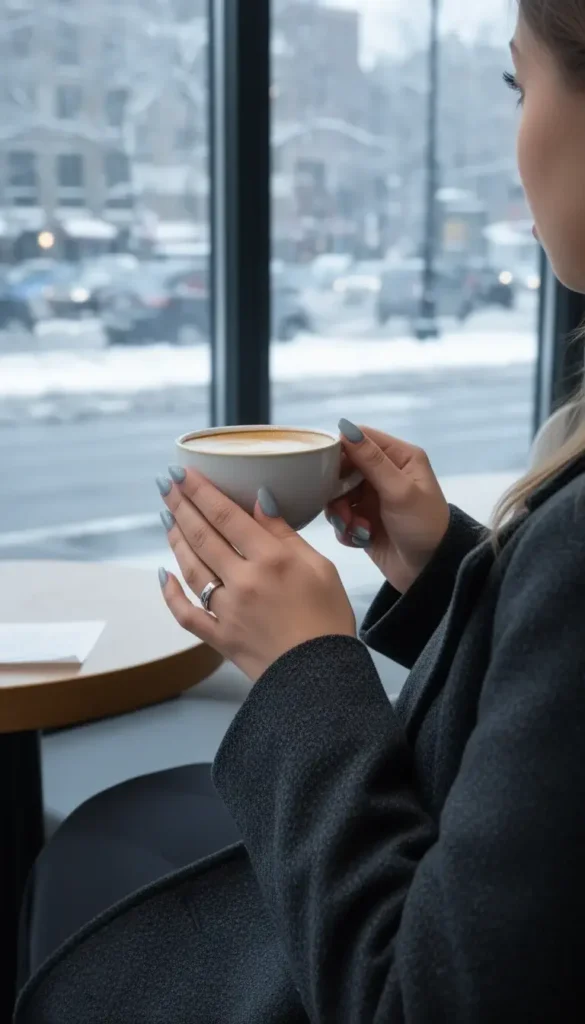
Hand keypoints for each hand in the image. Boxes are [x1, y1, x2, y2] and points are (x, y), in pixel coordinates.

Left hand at [156, 467, 355, 681]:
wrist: (322, 677)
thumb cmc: (329, 620)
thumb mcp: (320, 566)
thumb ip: (285, 533)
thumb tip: (259, 500)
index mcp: (270, 559)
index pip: (226, 515)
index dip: (200, 490)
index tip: (182, 472)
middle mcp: (243, 581)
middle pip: (203, 536)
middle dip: (181, 506)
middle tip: (165, 484)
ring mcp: (227, 610)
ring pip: (191, 568)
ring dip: (176, 540)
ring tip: (168, 518)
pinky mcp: (220, 637)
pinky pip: (186, 614)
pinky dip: (171, 595)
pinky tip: (163, 575)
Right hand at [326, 420, 449, 594]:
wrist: (430, 573)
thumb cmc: (422, 525)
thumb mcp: (399, 491)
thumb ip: (371, 460)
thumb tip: (345, 426)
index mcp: (399, 457)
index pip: (360, 439)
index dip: (340, 451)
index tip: (327, 469)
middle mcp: (385, 474)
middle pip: (343, 468)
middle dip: (338, 490)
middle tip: (343, 509)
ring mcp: (373, 498)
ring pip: (338, 495)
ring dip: (341, 513)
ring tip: (354, 528)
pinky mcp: (364, 521)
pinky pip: (341, 518)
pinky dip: (346, 528)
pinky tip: (360, 539)